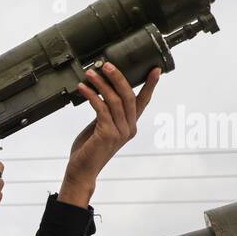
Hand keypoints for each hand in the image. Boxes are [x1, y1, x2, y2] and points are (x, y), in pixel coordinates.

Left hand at [60, 65, 160, 206]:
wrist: (81, 171)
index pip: (143, 101)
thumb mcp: (100, 127)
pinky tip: (83, 88)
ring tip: (90, 74)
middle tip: (106, 64)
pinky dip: (92, 95)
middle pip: (128, 96)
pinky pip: (101, 108)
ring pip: (114, 100)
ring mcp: (119, 132)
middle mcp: (129, 128)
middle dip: (118, 77)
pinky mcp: (107, 134)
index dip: (150, 85)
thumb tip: (104, 93)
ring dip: (101, 84)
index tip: (155, 69)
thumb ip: (106, 113)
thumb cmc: (89, 149)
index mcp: (130, 125)